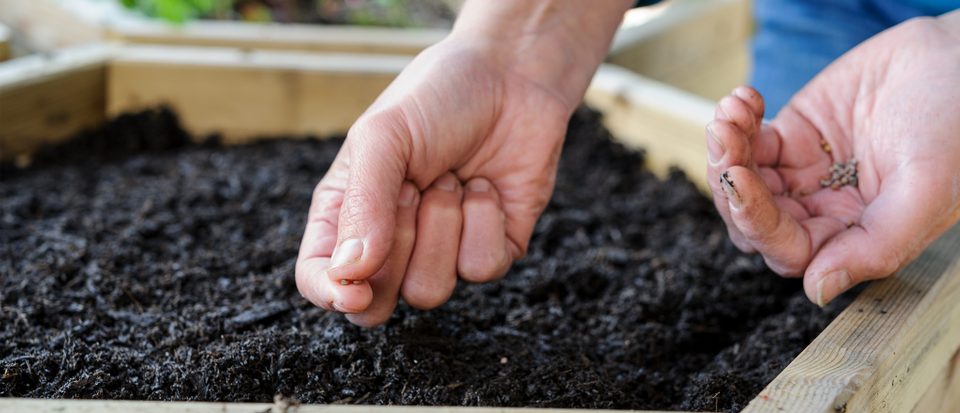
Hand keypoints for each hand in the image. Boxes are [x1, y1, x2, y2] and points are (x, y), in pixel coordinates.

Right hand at [295, 1, 630, 325]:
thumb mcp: (384, 136)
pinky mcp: (491, 250)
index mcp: (347, 213)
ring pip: (430, 291)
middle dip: (396, 249)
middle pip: (375, 302)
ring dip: (442, 227)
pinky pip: (481, 269)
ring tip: (451, 178)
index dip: (331, 294)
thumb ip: (363, 205)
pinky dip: (483, 221)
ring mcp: (443, 251)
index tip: (354, 290)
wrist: (512, 75)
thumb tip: (350, 273)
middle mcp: (392, 241)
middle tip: (412, 188)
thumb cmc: (438, 97)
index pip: (319, 279)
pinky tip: (484, 185)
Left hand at [707, 11, 959, 306]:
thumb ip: (876, 246)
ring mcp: (804, 175)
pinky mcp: (793, 137)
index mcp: (854, 238)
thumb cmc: (957, 127)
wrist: (959, 59)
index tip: (738, 178)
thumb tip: (816, 290)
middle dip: (730, 184)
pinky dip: (737, 123)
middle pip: (753, 220)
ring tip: (730, 116)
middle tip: (726, 140)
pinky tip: (743, 99)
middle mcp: (823, 212)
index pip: (786, 249)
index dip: (755, 219)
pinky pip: (750, 141)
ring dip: (726, 150)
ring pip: (744, 181)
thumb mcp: (926, 190)